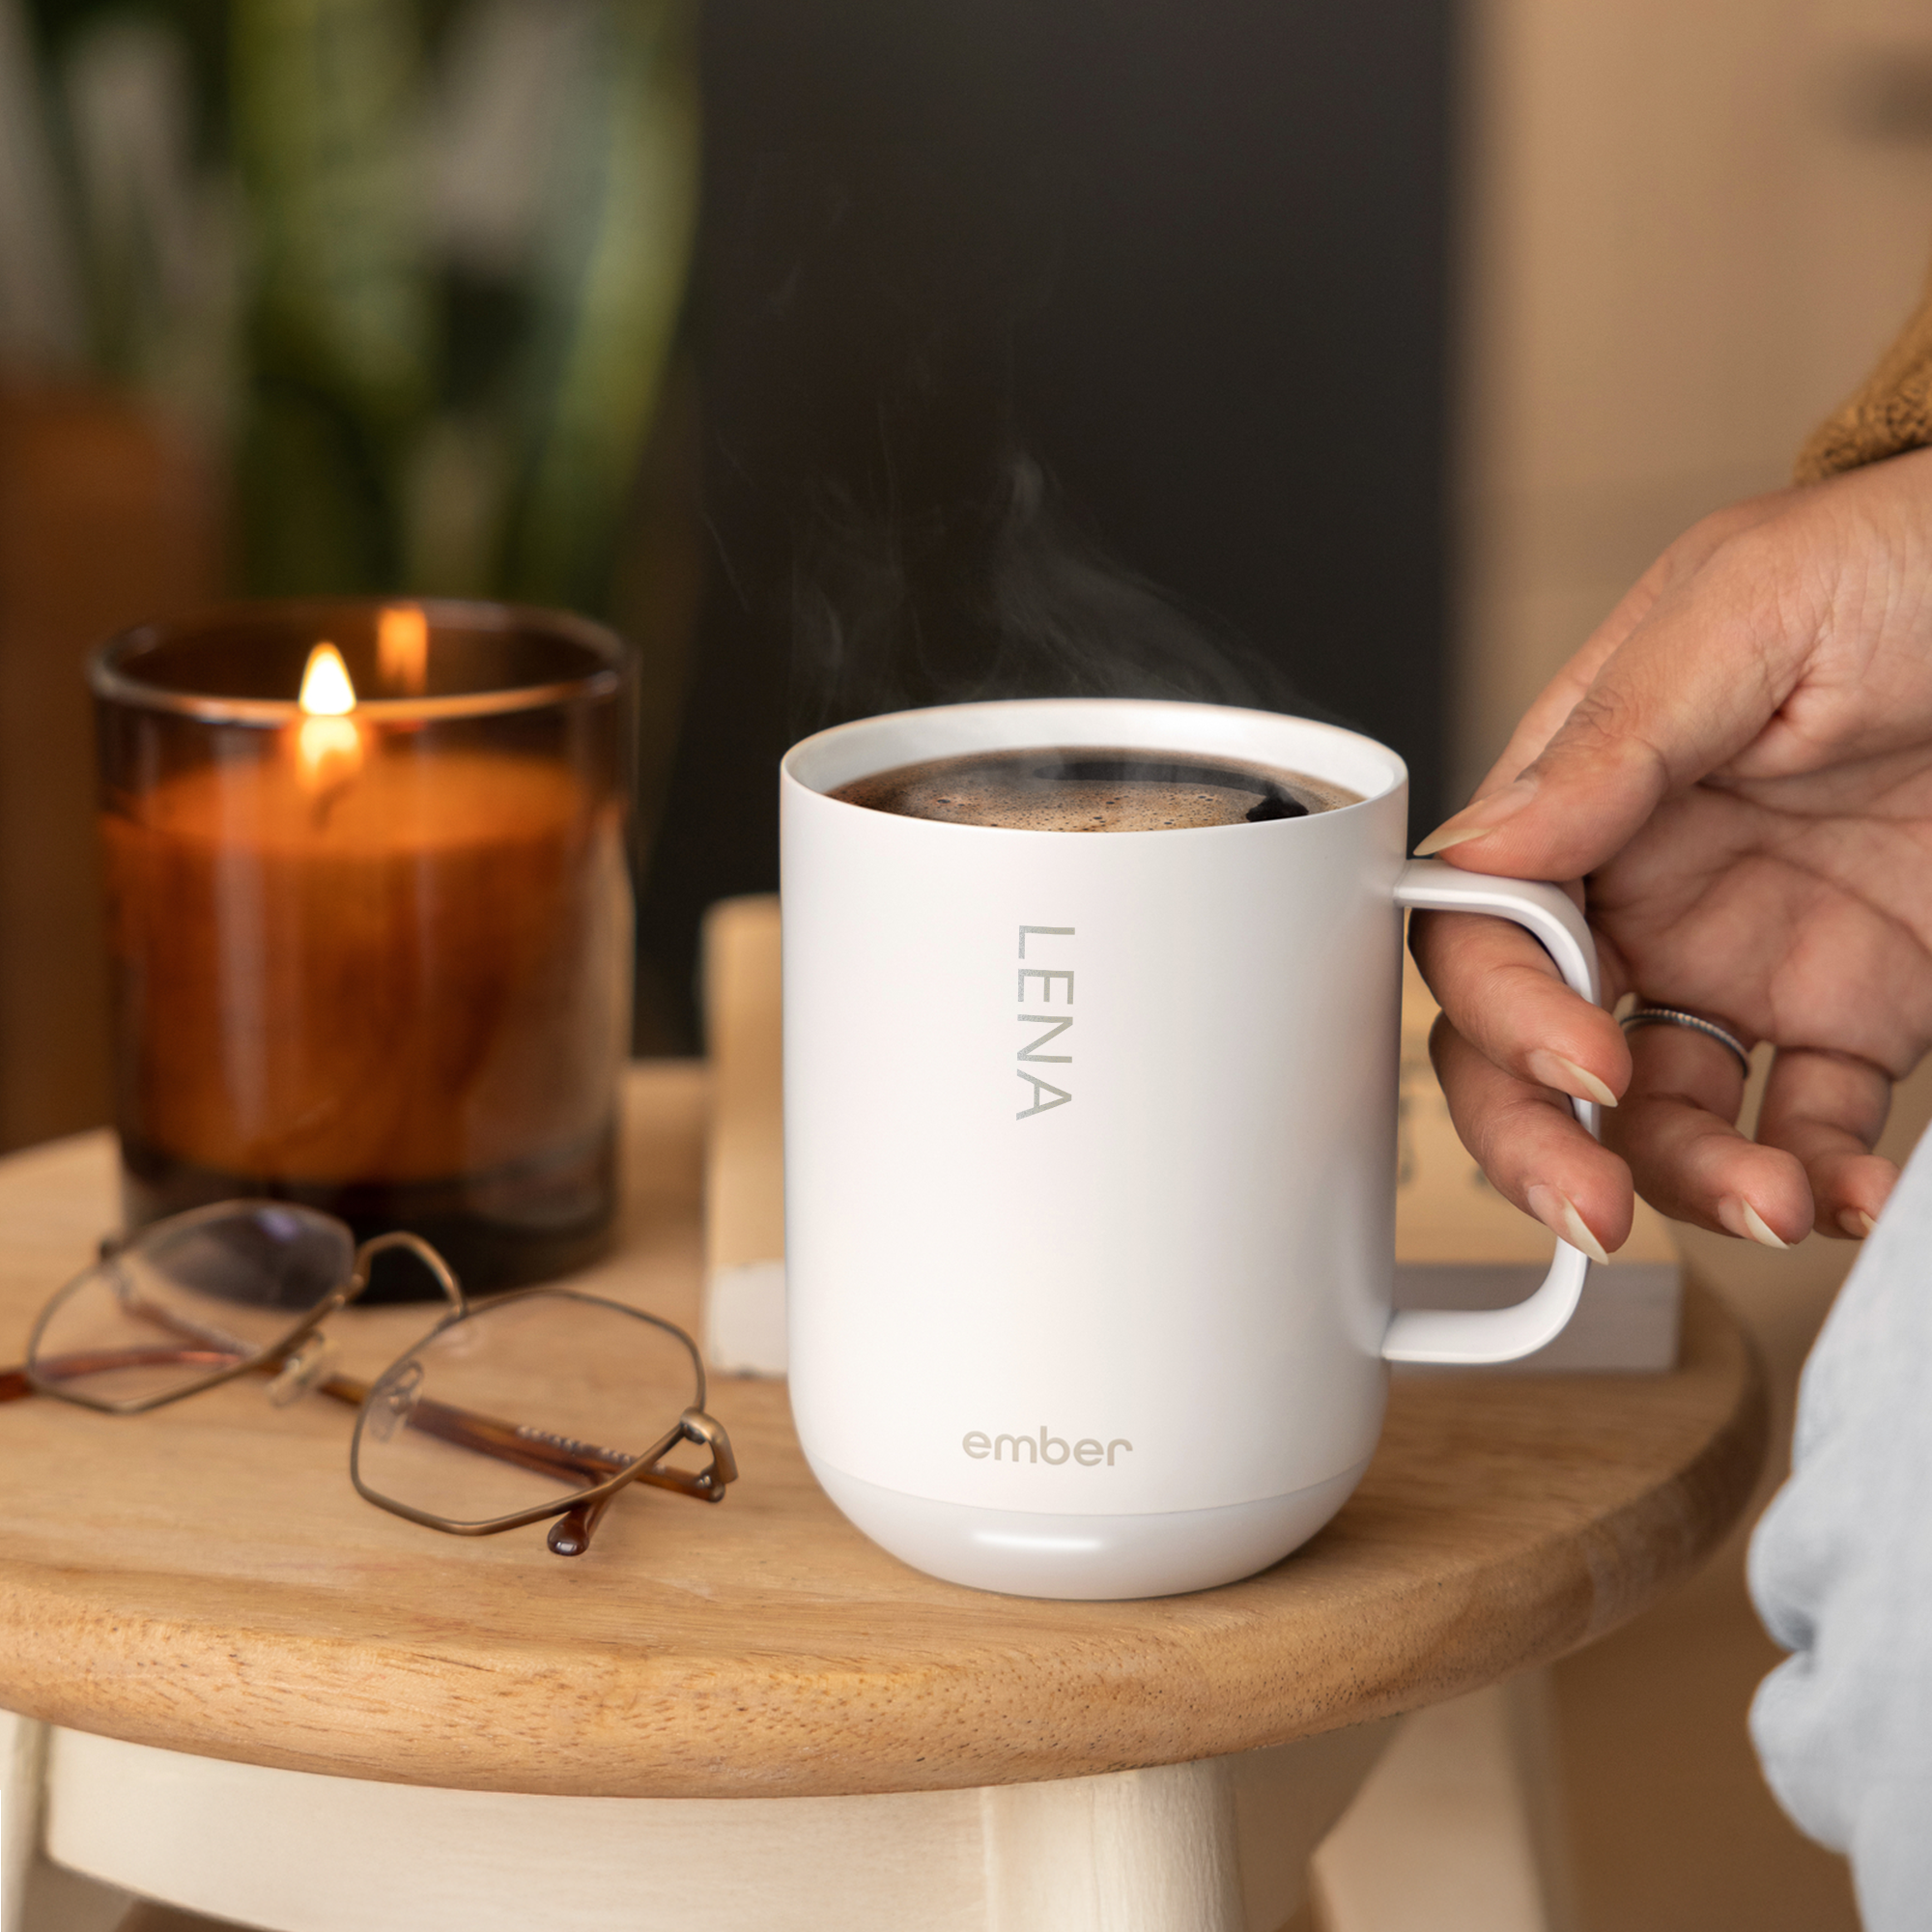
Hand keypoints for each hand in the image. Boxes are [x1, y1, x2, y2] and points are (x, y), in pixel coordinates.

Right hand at [1410, 445, 1931, 1252]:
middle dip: (1542, 1138)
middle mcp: (1649, 892)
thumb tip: (1479, 854)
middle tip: (1593, 1206)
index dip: (1504, 1011)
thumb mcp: (1751, 608)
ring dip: (1694, 1184)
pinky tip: (1849, 1191)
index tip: (1584, 1055)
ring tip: (1775, 1204)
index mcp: (1591, 794)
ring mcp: (1750, 958)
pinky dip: (1824, 1181)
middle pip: (1535, 1048)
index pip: (1483, 928)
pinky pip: (1814, 1125)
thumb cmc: (1915, 555)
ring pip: (1664, 1116)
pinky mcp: (1861, 1010)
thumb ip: (1612, 739)